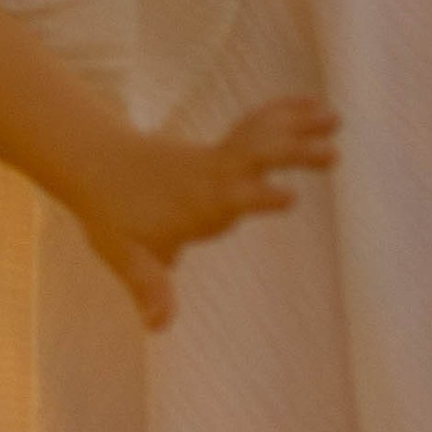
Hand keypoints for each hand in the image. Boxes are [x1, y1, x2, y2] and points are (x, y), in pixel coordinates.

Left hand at [73, 95, 337, 331]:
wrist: (94, 164)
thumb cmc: (112, 216)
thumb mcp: (125, 255)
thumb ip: (147, 286)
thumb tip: (157, 326)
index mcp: (198, 203)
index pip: (233, 200)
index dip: (258, 199)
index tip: (290, 198)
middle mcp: (213, 175)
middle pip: (255, 158)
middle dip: (292, 154)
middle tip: (333, 154)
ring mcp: (218, 157)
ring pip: (260, 136)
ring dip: (297, 126)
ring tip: (336, 116)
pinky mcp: (222, 148)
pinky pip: (256, 126)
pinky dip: (284, 113)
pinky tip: (314, 105)